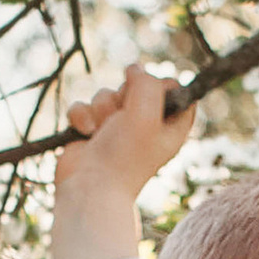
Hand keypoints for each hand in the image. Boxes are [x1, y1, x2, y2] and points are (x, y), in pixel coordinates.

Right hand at [51, 62, 196, 258]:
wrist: (89, 189)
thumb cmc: (123, 156)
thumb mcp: (146, 112)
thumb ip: (147, 83)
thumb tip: (134, 69)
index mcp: (170, 126)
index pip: (176, 91)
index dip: (163, 87)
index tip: (153, 96)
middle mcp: (145, 125)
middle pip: (137, 85)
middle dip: (124, 96)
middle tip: (124, 117)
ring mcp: (116, 128)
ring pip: (107, 94)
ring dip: (101, 108)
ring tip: (102, 131)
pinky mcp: (90, 130)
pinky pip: (83, 105)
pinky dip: (82, 117)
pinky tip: (86, 135)